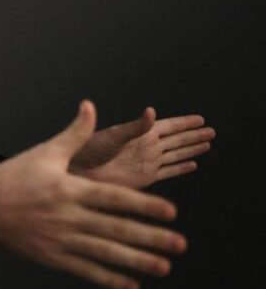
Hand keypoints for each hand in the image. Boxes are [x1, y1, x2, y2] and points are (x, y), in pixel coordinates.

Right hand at [0, 101, 186, 288]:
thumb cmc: (14, 176)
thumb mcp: (44, 151)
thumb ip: (74, 133)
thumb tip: (90, 106)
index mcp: (68, 188)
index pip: (113, 198)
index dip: (143, 205)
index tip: (171, 212)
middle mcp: (66, 216)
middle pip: (115, 228)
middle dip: (150, 237)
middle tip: (180, 244)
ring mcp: (59, 239)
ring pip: (105, 253)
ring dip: (136, 262)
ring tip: (164, 266)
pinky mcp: (52, 257)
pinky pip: (85, 270)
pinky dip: (109, 279)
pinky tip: (132, 285)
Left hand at [70, 106, 214, 188]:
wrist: (77, 172)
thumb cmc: (90, 150)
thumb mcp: (114, 136)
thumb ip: (136, 127)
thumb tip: (152, 110)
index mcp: (140, 133)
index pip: (169, 126)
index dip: (185, 123)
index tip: (201, 119)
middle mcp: (146, 146)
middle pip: (177, 139)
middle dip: (193, 136)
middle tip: (211, 131)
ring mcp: (146, 162)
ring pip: (176, 154)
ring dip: (191, 150)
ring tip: (207, 144)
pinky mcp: (145, 178)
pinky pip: (169, 171)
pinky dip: (181, 168)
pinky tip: (192, 165)